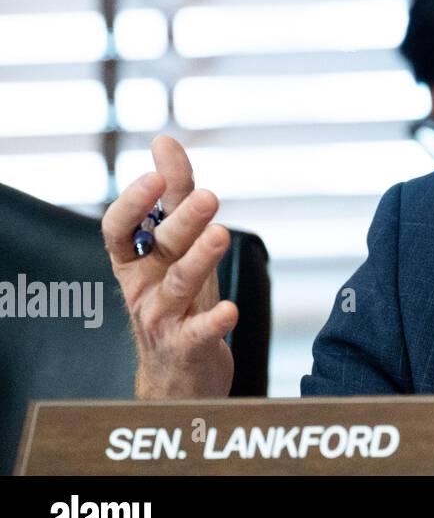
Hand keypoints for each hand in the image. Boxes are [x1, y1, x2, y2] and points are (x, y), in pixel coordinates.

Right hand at [101, 136, 236, 398]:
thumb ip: (172, 196)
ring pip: (177, 285)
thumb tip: (164, 141)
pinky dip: (214, 321)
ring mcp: (161, 319)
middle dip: (181, 221)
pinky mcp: (187, 346)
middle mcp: (142, 287)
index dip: (133, 204)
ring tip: (221, 234)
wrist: (178, 375)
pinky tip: (230, 310)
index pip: (119, 230)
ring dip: (199, 259)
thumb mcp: (174, 247)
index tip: (155, 176)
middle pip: (158, 248)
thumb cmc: (178, 300)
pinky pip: (198, 333)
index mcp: (134, 262)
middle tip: (209, 196)